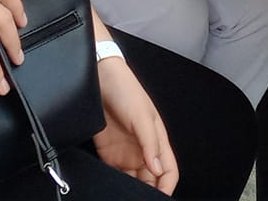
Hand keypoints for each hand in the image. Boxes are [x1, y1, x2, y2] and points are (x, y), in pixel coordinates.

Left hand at [92, 52, 176, 192]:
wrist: (99, 79)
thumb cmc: (126, 90)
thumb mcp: (141, 116)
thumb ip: (149, 144)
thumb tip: (157, 169)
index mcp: (157, 141)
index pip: (168, 172)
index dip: (166, 187)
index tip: (160, 198)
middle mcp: (143, 150)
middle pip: (151, 181)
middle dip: (148, 192)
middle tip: (139, 198)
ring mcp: (126, 153)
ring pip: (133, 181)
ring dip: (130, 190)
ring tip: (125, 195)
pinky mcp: (109, 154)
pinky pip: (114, 175)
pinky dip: (114, 183)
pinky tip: (112, 187)